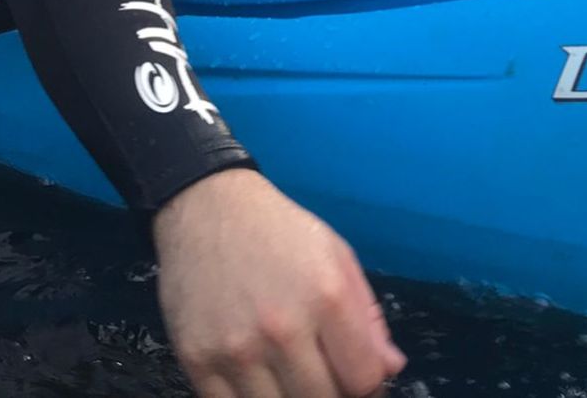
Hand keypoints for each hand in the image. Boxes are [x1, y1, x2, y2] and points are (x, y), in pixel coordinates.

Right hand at [154, 168, 405, 397]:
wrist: (207, 207)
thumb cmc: (279, 232)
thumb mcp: (337, 257)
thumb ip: (368, 318)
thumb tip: (389, 370)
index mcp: (327, 297)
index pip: (364, 380)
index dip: (368, 385)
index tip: (357, 377)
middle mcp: (283, 328)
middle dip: (332, 394)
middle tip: (323, 373)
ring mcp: (237, 350)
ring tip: (290, 375)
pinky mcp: (198, 361)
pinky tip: (258, 380)